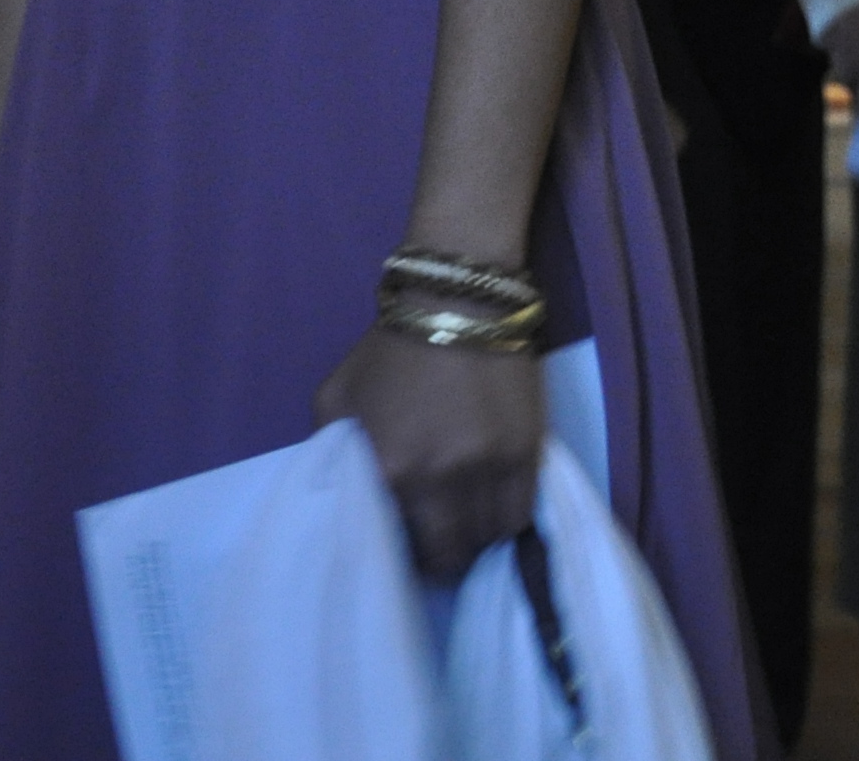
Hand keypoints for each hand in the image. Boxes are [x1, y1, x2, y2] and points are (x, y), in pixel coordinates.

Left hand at [316, 326, 543, 584]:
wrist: (456, 301)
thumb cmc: (390, 348)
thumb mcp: (336, 396)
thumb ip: (332, 449)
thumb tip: (344, 490)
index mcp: (390, 471)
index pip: (402, 547)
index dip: (406, 555)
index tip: (408, 547)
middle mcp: (441, 480)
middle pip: (452, 554)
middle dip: (445, 557)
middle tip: (441, 543)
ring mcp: (489, 468)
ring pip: (490, 538)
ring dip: (478, 538)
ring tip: (469, 522)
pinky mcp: (526, 452)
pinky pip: (521, 514)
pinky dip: (507, 519)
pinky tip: (495, 506)